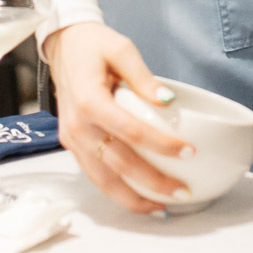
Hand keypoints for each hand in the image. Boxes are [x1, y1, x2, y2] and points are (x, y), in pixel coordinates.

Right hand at [43, 22, 192, 213]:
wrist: (63, 46)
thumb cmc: (93, 45)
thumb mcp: (121, 48)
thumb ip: (143, 76)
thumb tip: (167, 101)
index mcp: (89, 100)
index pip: (130, 131)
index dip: (162, 144)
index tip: (189, 151)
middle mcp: (78, 126)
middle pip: (119, 164)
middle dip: (153, 182)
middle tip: (183, 191)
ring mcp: (72, 139)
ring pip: (104, 180)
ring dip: (134, 198)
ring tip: (164, 206)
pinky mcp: (72, 146)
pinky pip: (95, 176)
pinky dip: (118, 191)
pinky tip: (140, 197)